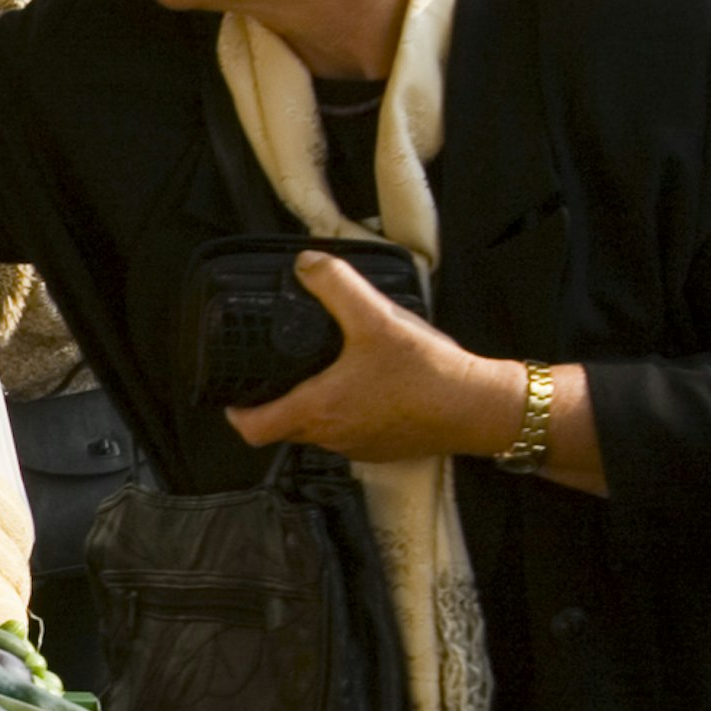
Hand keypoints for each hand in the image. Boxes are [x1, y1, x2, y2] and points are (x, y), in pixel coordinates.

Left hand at [226, 253, 526, 466]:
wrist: (477, 407)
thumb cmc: (427, 374)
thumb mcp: (376, 317)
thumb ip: (336, 285)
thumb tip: (306, 263)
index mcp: (318, 410)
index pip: (253, 428)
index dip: (235, 412)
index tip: (232, 395)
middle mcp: (332, 436)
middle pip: (282, 428)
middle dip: (272, 403)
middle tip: (274, 374)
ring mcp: (357, 446)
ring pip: (317, 430)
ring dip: (311, 406)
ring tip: (320, 372)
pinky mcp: (382, 447)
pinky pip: (349, 432)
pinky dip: (345, 412)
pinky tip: (364, 385)